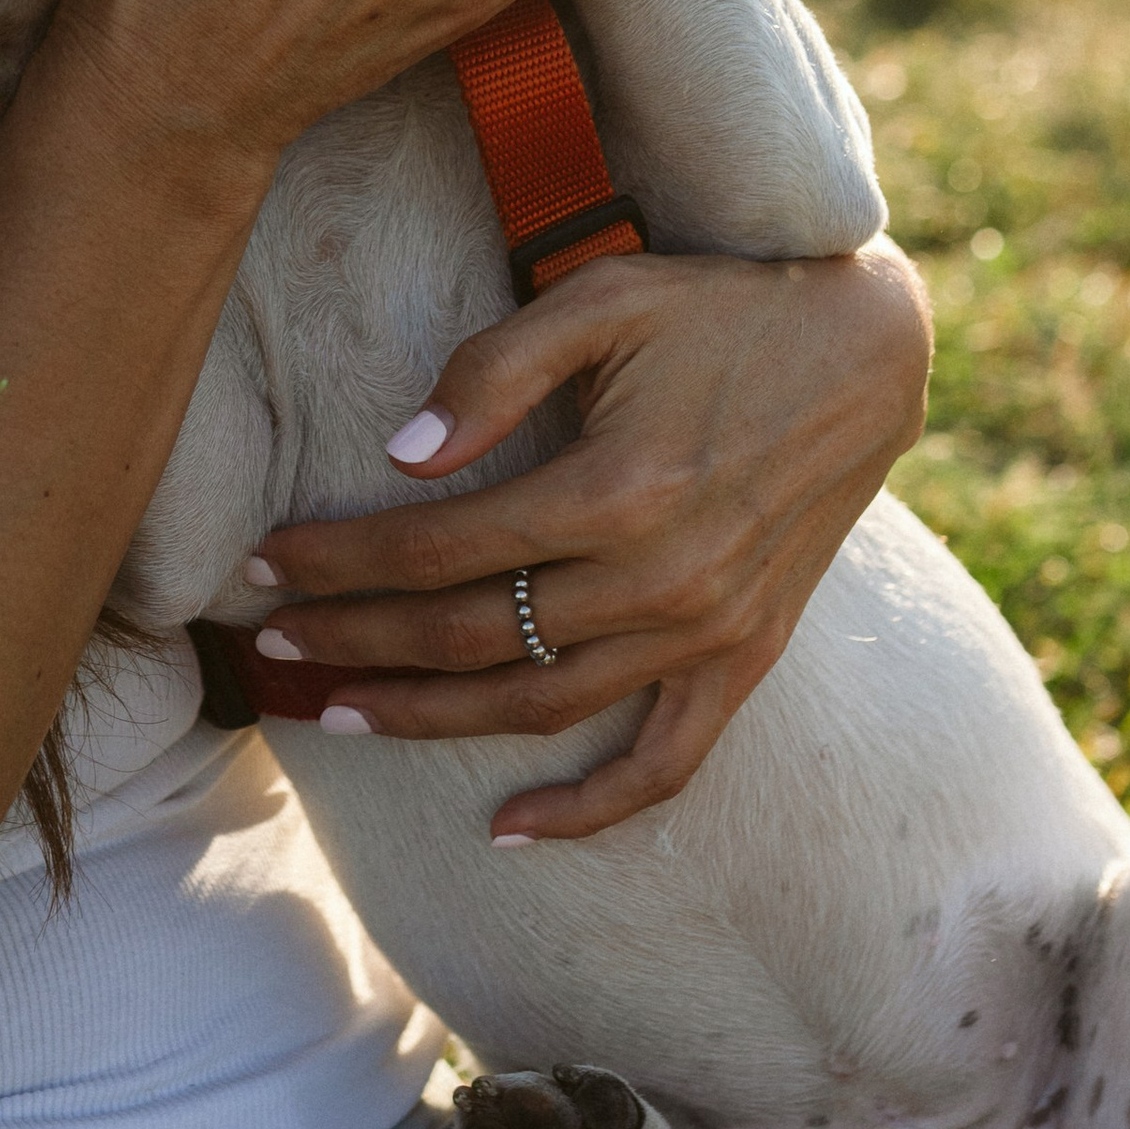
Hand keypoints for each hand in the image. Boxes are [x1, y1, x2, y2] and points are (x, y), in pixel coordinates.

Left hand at [247, 241, 932, 835]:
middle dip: (354, 644)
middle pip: (470, 636)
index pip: (436, 549)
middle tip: (268, 645)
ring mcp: (708, 630)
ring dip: (428, 719)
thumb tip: (401, 457)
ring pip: (539, 706)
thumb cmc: (720, 308)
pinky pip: (664, 763)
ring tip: (336, 714)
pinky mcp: (746, 657)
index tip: (261, 567)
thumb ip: (495, 370)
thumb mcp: (604, 297)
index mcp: (617, 488)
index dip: (336, 563)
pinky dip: (588, 809)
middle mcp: (662, 578)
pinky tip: (504, 830)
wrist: (868, 351)